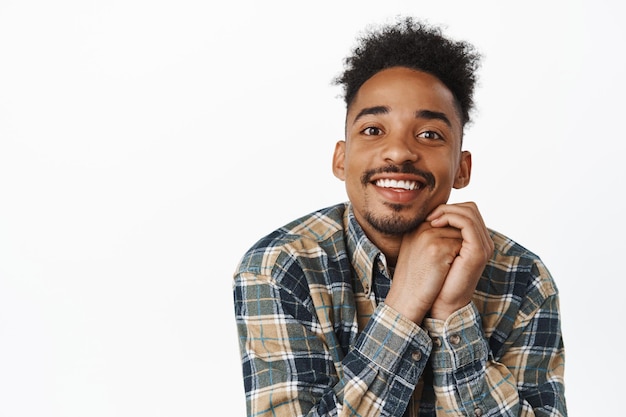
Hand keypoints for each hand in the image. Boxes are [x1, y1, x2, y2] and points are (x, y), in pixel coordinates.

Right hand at [385, 220, 463, 323]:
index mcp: (416, 228)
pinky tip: (448, 271)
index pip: (446, 222)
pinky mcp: (437, 248)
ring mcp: (428, 236)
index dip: (452, 239)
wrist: (405, 299)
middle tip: (449, 263)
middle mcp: (421, 228)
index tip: (447, 258)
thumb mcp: (418, 253)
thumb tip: (454, 231)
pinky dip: (461, 258)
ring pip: (461, 234)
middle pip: (455, 226)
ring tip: (447, 267)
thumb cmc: (414, 280)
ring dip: (461, 250)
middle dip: (459, 243)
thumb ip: (432, 238)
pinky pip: (462, 245)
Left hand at [426, 202, 493, 319]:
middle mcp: (483, 242)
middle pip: (471, 208)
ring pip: (470, 212)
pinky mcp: (478, 251)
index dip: (448, 209)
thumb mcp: (437, 249)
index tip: (429, 216)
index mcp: (475, 241)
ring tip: (431, 220)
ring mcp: (483, 246)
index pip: (467, 211)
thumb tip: (427, 213)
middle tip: (430, 216)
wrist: (440, 302)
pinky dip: (450, 218)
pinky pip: (467, 223)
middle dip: (448, 207)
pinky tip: (435, 224)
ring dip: (447, 211)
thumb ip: (439, 232)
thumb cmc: (435, 278)